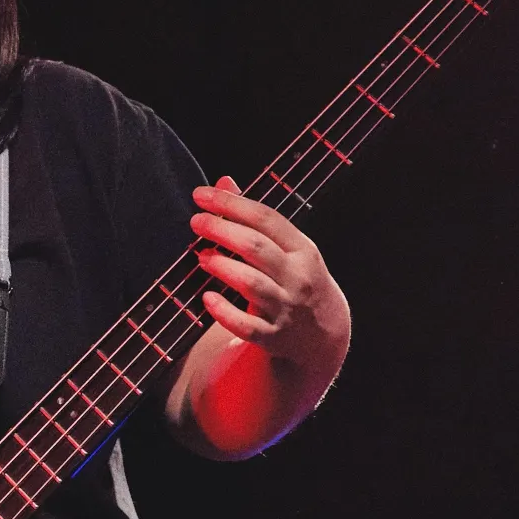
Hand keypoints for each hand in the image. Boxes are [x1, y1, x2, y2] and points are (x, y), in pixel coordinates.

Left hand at [190, 176, 346, 370]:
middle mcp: (297, 277)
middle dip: (222, 231)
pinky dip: (225, 312)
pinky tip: (207, 298)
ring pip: (252, 284)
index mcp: (302, 250)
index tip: (200, 195)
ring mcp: (286, 308)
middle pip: (256, 247)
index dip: (231, 204)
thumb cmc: (296, 280)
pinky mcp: (273, 336)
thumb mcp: (288, 248)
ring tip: (201, 257)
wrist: (321, 336)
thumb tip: (224, 182)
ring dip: (223, 267)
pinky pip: (246, 326)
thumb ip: (255, 218)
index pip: (265, 218)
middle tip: (196, 222)